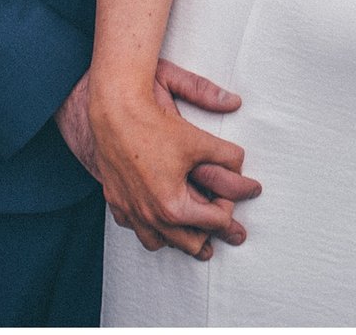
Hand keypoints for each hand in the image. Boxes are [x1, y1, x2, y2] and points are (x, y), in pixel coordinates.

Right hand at [80, 63, 261, 258]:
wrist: (114, 112)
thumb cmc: (155, 126)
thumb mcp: (199, 140)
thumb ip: (228, 155)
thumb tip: (241, 163)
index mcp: (174, 207)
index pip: (216, 221)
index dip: (229, 206)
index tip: (229, 193)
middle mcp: (150, 217)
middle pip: (190, 244)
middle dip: (209, 232)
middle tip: (218, 216)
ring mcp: (130, 211)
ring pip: (158, 243)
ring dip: (177, 236)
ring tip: (190, 223)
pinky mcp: (115, 201)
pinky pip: (133, 227)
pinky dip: (148, 226)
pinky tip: (156, 212)